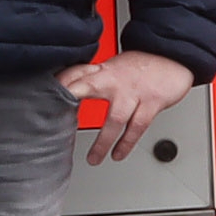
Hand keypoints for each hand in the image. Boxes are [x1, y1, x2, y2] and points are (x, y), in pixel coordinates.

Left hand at [59, 50, 199, 163]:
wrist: (173, 56)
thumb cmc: (143, 65)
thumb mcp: (113, 66)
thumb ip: (93, 77)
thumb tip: (68, 88)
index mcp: (103, 70)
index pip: (75, 74)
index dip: (59, 85)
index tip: (43, 99)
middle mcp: (115, 80)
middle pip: (87, 86)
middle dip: (70, 98)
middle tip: (56, 117)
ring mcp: (133, 92)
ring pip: (114, 118)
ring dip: (102, 141)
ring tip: (93, 159)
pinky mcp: (151, 102)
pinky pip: (136, 127)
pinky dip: (126, 143)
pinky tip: (118, 154)